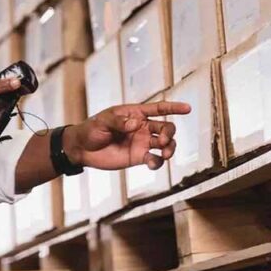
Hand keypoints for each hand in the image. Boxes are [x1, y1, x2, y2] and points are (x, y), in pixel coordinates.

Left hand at [63, 101, 190, 170]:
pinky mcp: (139, 157)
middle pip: (166, 128)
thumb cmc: (91, 129)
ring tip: (165, 153)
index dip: (174, 107)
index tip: (187, 109)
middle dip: (169, 134)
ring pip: (165, 144)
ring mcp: (142, 143)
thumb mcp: (103, 121)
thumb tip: (135, 124)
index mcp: (136, 113)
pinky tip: (153, 163)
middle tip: (162, 141)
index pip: (159, 108)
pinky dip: (158, 162)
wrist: (82, 149)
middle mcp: (143, 127)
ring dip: (170, 148)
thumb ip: (119, 121)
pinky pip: (155, 159)